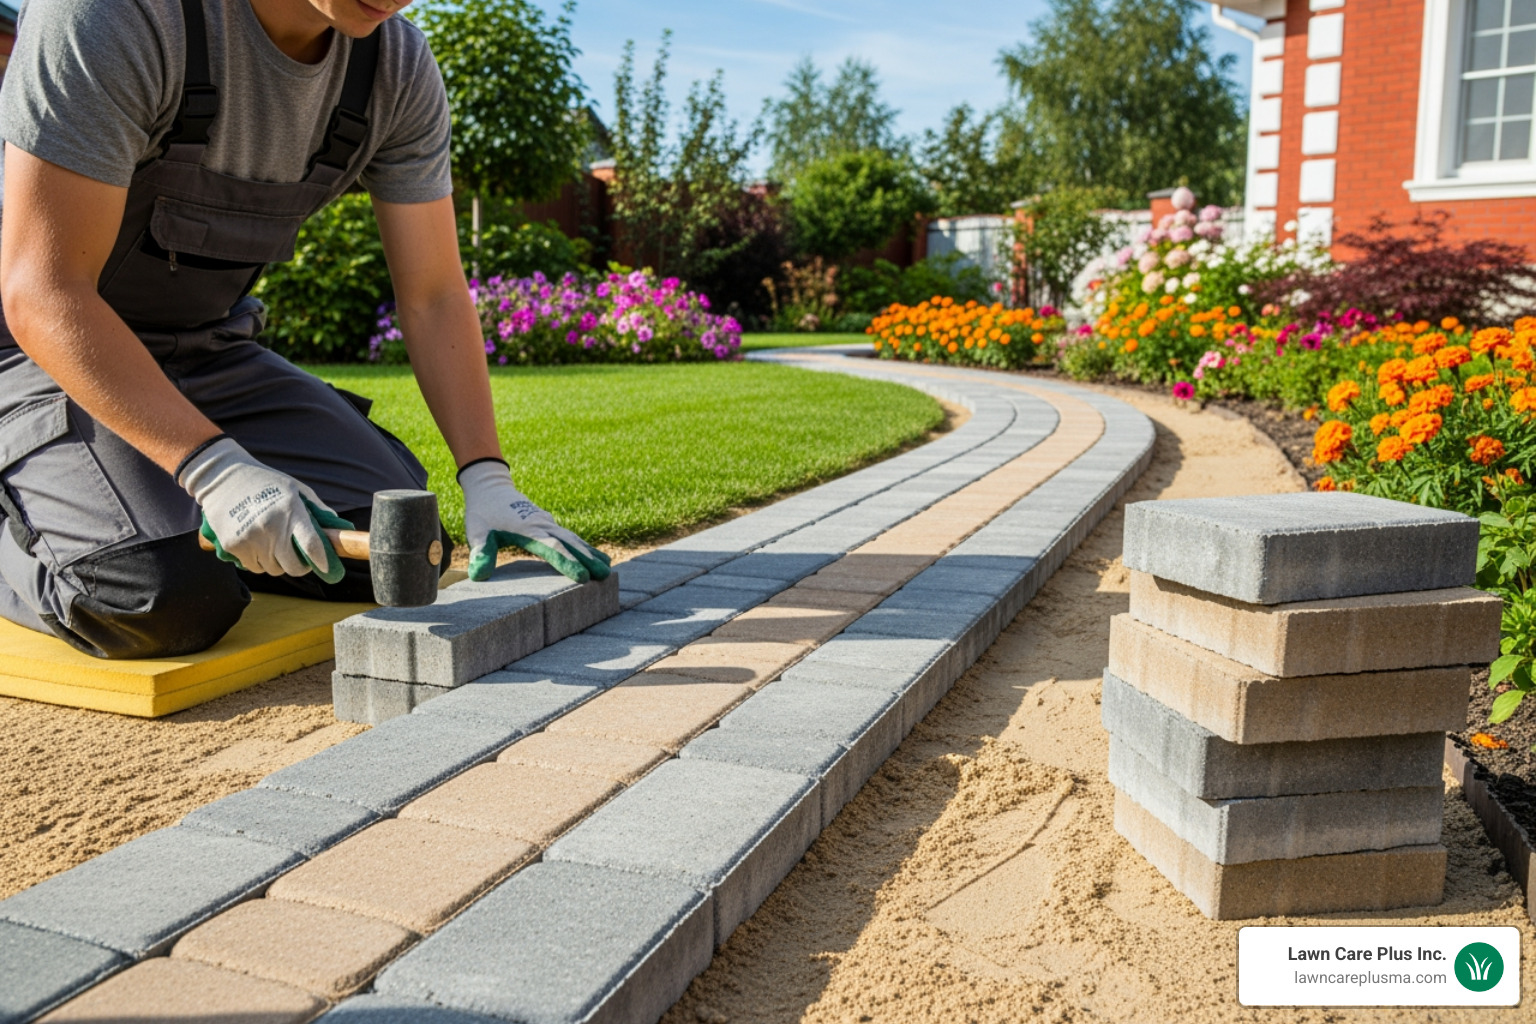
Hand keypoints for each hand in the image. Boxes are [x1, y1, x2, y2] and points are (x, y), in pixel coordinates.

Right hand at [178, 437, 348, 581]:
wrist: (221, 477)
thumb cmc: (264, 481)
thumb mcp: (295, 488)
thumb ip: (317, 509)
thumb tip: (338, 529)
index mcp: (290, 511)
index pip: (311, 545)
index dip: (322, 561)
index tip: (327, 569)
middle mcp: (271, 527)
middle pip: (293, 567)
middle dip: (300, 566)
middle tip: (299, 558)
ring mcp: (250, 538)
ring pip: (273, 569)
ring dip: (277, 563)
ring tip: (273, 545)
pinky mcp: (232, 546)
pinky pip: (253, 567)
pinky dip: (258, 562)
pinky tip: (256, 544)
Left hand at [459, 459, 610, 582]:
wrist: (489, 486)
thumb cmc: (482, 512)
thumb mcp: (476, 532)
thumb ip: (480, 553)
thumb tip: (478, 575)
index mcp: (528, 529)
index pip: (552, 548)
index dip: (568, 563)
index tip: (583, 577)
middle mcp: (542, 524)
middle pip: (570, 543)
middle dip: (589, 559)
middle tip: (606, 575)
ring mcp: (547, 522)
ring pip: (573, 539)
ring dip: (590, 553)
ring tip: (607, 568)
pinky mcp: (547, 523)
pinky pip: (569, 536)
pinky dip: (583, 546)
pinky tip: (593, 555)